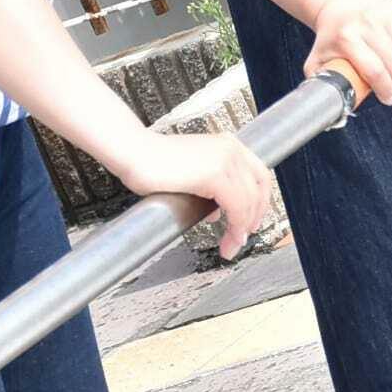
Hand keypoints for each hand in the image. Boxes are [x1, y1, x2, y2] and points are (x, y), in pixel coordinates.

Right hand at [116, 131, 271, 260]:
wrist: (132, 152)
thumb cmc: (151, 163)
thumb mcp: (191, 174)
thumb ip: (209, 188)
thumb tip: (217, 211)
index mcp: (227, 145)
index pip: (259, 176)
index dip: (260, 202)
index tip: (251, 222)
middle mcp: (231, 149)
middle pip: (259, 189)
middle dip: (253, 219)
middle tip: (240, 239)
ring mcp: (225, 160)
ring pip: (249, 202)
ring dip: (242, 229)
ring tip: (231, 246)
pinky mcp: (215, 174)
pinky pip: (237, 207)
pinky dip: (235, 227)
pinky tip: (228, 240)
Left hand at [304, 0, 391, 106]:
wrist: (338, 4)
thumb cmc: (331, 37)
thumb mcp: (317, 60)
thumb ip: (321, 84)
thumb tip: (333, 110)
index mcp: (346, 37)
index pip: (374, 70)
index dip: (385, 89)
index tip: (387, 99)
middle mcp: (367, 22)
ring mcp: (385, 12)